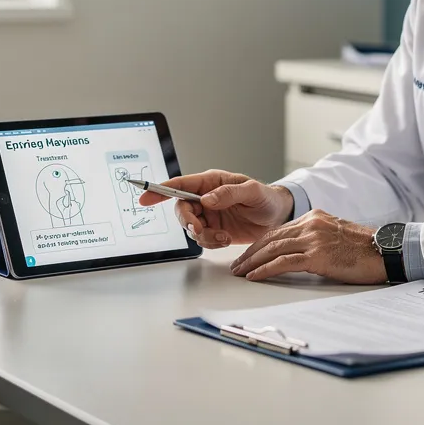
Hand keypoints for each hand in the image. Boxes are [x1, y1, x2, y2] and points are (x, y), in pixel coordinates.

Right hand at [138, 169, 292, 247]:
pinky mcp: (214, 230)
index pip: (180, 184)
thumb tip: (207, 199)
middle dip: (188, 222)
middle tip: (201, 229)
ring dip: (203, 236)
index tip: (145, 198)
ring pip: (191, 227)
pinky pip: (202, 239)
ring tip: (223, 237)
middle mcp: (205, 198)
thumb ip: (229, 193)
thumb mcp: (252, 191)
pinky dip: (210, 242)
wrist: (278, 217)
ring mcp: (209, 215)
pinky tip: (225, 239)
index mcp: (210, 182)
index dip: (160, 190)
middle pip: (182, 209)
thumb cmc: (266, 197)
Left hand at [229, 209, 386, 283]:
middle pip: (271, 238)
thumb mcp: (336, 235)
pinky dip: (266, 270)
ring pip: (273, 249)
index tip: (248, 255)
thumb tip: (299, 252)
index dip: (259, 244)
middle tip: (237, 265)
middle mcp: (311, 224)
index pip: (278, 230)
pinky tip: (255, 276)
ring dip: (253, 262)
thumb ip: (316, 238)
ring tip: (241, 272)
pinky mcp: (318, 256)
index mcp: (314, 218)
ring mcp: (314, 239)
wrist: (388, 251)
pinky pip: (284, 263)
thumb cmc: (366, 249)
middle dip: (250, 253)